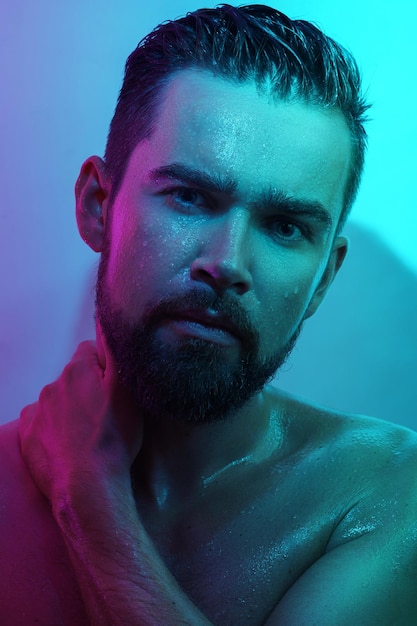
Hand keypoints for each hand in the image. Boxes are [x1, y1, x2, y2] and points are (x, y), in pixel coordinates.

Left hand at [19, 324, 142, 502]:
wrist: (88, 486)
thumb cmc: (114, 439)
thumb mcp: (126, 389)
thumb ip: (115, 349)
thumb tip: (107, 318)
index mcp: (77, 370)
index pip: (90, 352)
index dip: (105, 368)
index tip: (115, 389)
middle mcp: (52, 385)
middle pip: (74, 377)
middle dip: (87, 389)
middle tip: (106, 415)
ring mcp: (37, 411)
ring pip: (58, 401)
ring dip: (71, 410)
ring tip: (89, 435)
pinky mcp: (27, 435)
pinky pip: (41, 423)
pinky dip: (54, 429)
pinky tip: (70, 444)